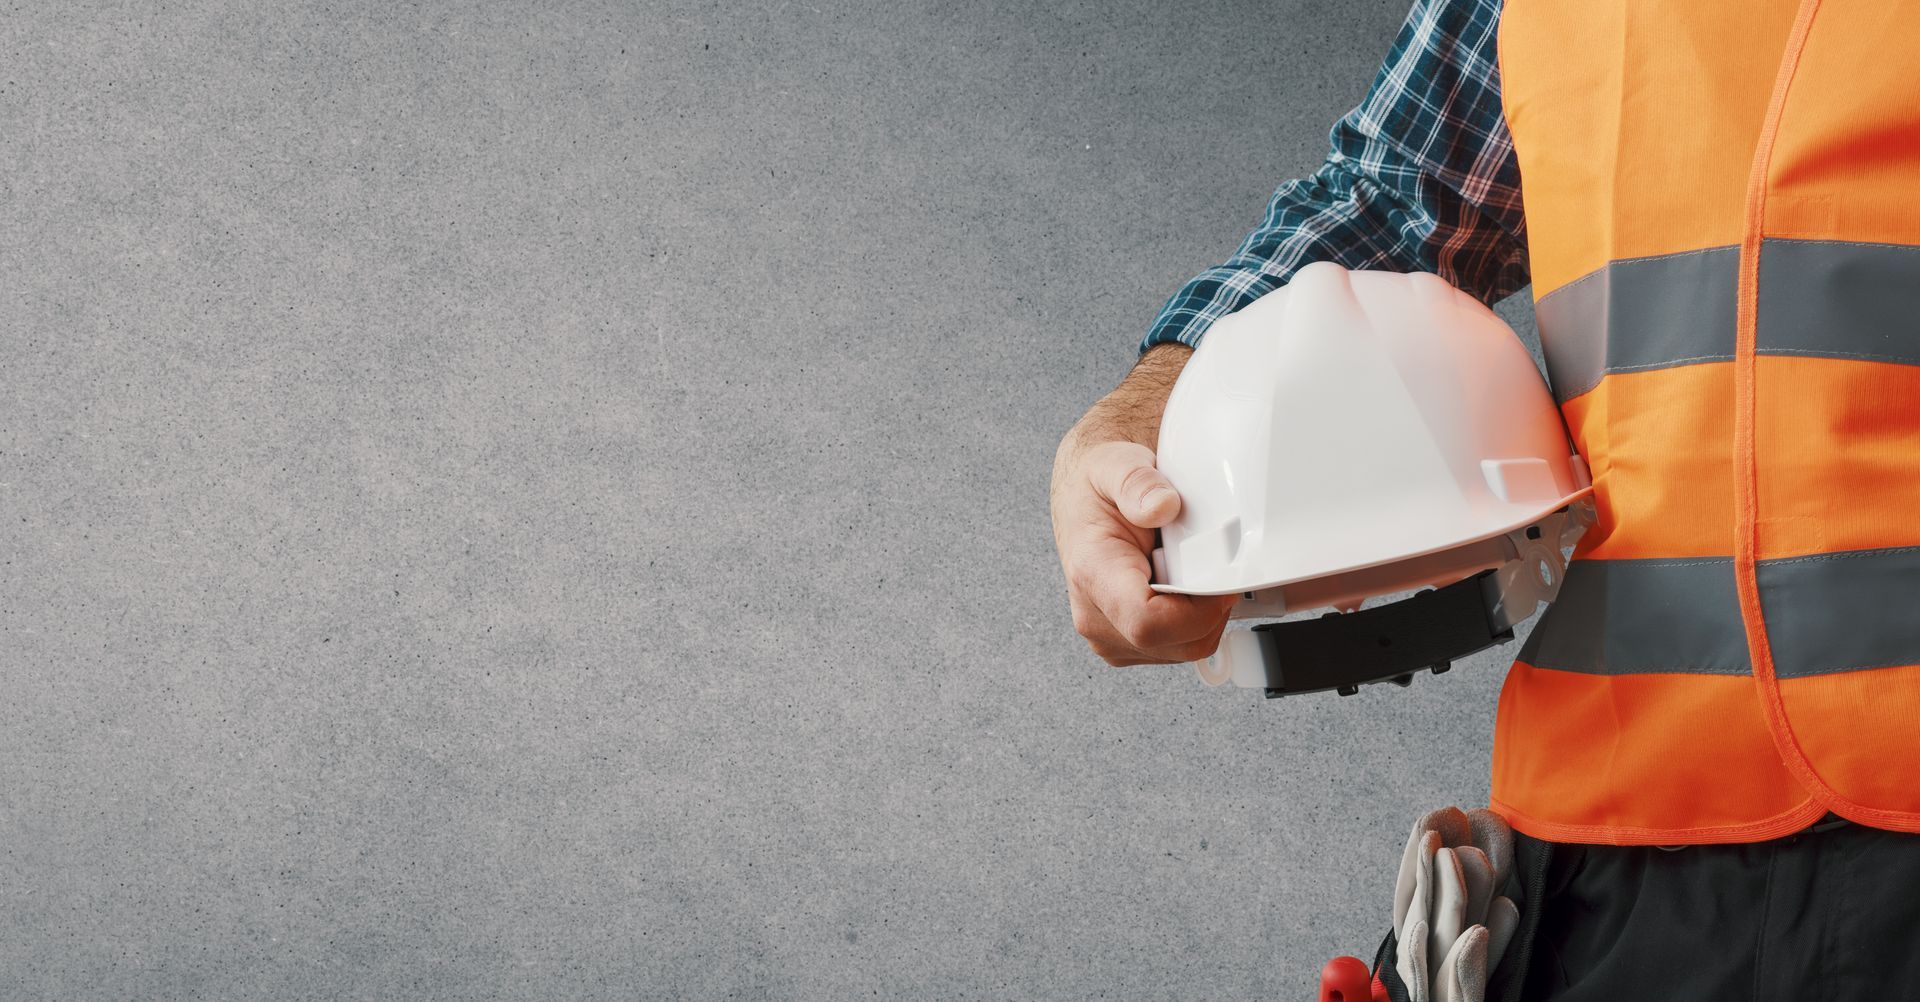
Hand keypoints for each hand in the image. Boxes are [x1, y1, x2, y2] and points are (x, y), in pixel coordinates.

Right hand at [1050, 345, 1234, 665]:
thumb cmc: (1100, 487)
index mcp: (1093, 575)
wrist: (1086, 500)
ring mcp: (1111, 636)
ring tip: (1188, 569)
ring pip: (1186, 649)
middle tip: (1207, 562)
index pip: (1148, 623)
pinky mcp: (1128, 643)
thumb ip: (1139, 484)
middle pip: (1178, 642)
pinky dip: (1197, 620)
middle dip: (1210, 607)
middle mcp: (1096, 616)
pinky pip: (1181, 647)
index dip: (1198, 610)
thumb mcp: (1117, 466)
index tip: (1219, 578)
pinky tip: (1183, 585)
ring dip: (1205, 613)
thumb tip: (1163, 505)